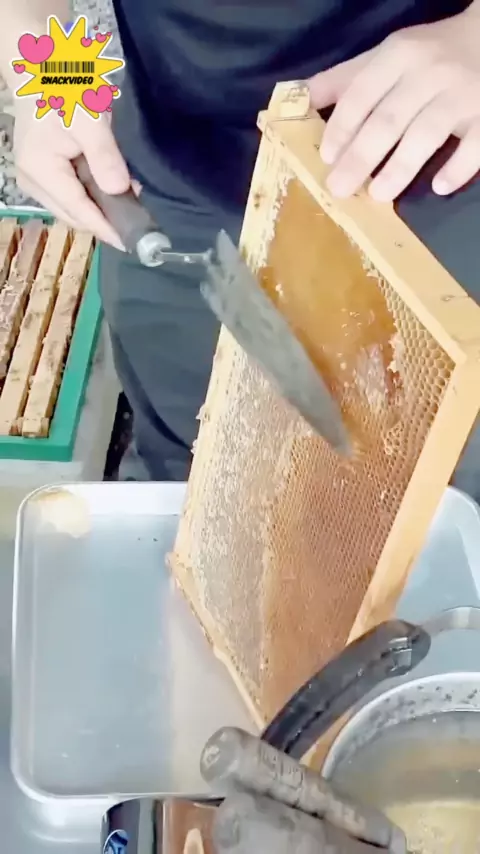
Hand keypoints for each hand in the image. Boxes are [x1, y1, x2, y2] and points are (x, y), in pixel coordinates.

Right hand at [14, 100, 131, 247]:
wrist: (39, 69)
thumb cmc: (63, 89)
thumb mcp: (89, 119)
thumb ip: (104, 156)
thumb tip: (120, 190)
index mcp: (41, 170)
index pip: (79, 211)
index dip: (106, 229)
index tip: (131, 242)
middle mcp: (32, 182)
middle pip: (74, 215)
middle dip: (106, 218)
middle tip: (137, 213)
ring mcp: (34, 180)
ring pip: (73, 208)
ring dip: (101, 207)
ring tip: (129, 194)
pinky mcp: (42, 175)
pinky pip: (71, 195)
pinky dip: (92, 195)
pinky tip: (112, 185)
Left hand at [308, 5, 479, 199]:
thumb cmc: (431, 53)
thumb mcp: (388, 55)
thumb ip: (347, 78)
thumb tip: (299, 99)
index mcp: (398, 56)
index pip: (362, 93)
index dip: (342, 127)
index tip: (327, 157)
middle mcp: (429, 72)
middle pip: (389, 120)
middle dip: (360, 157)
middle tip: (339, 189)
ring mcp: (462, 93)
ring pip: (426, 134)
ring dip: (400, 167)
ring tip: (378, 195)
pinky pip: (475, 145)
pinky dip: (458, 167)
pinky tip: (439, 187)